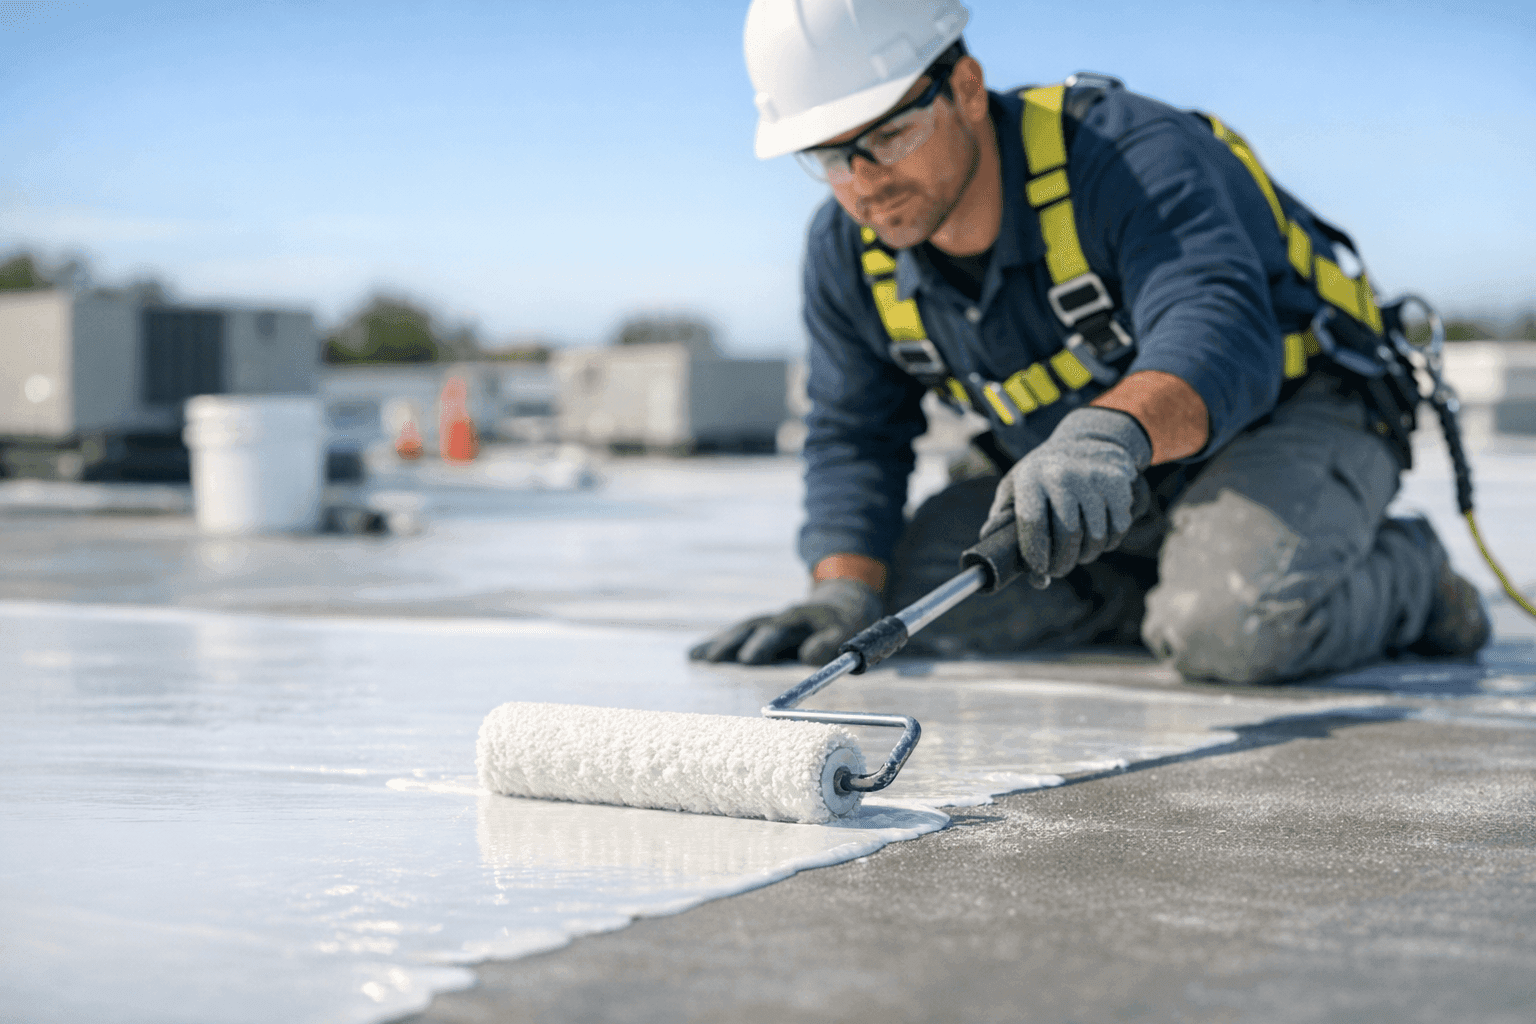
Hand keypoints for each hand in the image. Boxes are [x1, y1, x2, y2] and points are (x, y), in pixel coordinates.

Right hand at [689, 578, 881, 665]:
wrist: (841, 603)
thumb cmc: (845, 624)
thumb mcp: (846, 632)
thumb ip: (830, 644)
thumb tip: (808, 657)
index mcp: (799, 618)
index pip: (779, 631)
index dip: (763, 644)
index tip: (748, 659)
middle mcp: (779, 618)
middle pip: (753, 629)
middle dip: (734, 644)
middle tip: (715, 660)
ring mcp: (768, 623)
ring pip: (741, 631)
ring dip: (720, 644)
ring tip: (698, 657)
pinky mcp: (760, 630)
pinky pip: (736, 635)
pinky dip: (716, 644)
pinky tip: (695, 654)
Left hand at [980, 407, 1151, 587]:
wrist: (1083, 442)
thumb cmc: (1041, 476)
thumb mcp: (1014, 488)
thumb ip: (1003, 523)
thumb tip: (997, 560)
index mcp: (1031, 477)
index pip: (1033, 523)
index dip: (1036, 555)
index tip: (1039, 571)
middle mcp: (1061, 473)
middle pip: (1068, 533)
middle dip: (1063, 562)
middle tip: (1058, 570)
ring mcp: (1092, 476)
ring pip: (1096, 534)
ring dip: (1087, 554)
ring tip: (1078, 553)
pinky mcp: (1117, 481)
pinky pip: (1118, 527)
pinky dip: (1109, 542)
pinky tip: (1098, 538)